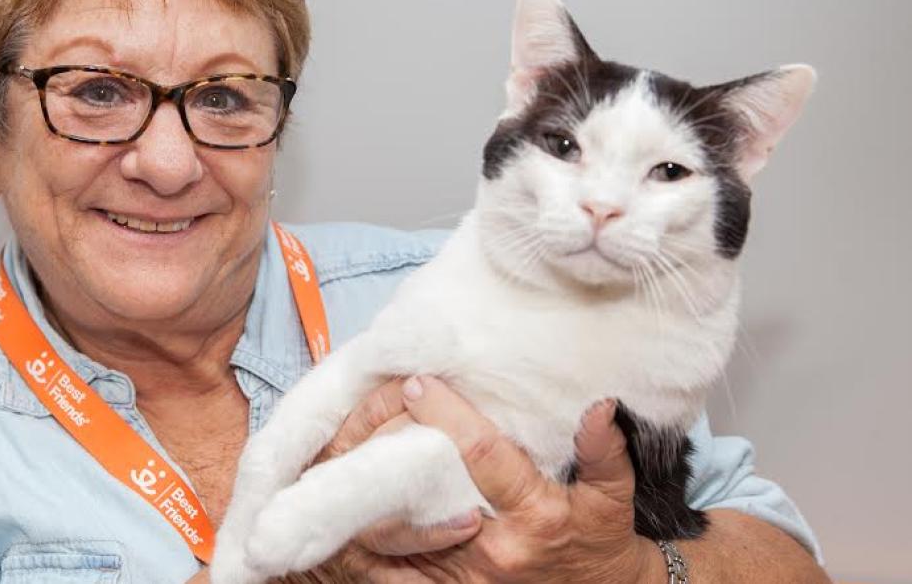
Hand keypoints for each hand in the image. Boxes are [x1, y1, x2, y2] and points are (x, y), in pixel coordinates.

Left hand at [316, 377, 660, 582]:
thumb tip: (600, 406)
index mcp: (535, 514)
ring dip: (367, 499)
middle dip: (390, 452)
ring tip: (335, 457)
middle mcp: (494, 548)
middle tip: (361, 414)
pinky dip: (367, 550)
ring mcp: (466, 577)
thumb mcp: (613, 498)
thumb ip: (605, 452)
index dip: (447, 417)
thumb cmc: (601, 542)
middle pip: (425, 496)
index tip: (417, 384)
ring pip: (400, 538)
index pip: (483, 457)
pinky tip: (339, 520)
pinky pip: (395, 575)